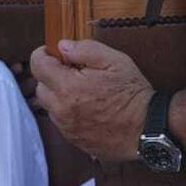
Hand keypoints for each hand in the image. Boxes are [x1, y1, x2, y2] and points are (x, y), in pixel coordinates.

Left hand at [30, 40, 152, 160]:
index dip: (43, 55)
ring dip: (59, 96)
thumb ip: (86, 49)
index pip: (37, 66)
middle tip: (73, 72)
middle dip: (51, 76)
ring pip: (50, 106)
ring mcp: (67, 127)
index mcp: (68, 87)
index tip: (53, 53)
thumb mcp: (115, 61)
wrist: (147, 128)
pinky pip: (61, 122)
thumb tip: (63, 46)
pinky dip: (68, 112)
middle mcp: (61, 109)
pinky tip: (88, 108)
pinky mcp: (74, 140)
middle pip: (40, 87)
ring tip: (83, 92)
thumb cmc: (133, 93)